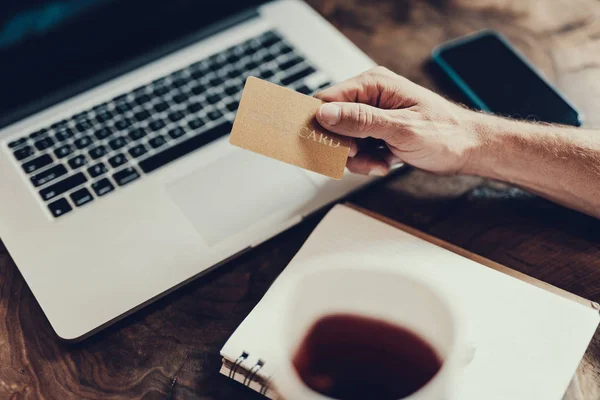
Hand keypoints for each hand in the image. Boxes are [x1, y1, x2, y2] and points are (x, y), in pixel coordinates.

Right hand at [315, 67, 481, 175]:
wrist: (469, 149)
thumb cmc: (446, 133)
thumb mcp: (401, 128)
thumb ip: (361, 121)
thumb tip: (325, 114)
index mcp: (374, 84)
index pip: (327, 99)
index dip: (322, 124)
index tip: (329, 146)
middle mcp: (370, 96)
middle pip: (331, 122)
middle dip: (343, 146)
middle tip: (362, 156)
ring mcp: (373, 115)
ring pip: (342, 140)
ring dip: (357, 158)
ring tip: (380, 163)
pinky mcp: (377, 131)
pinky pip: (356, 149)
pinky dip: (366, 161)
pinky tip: (385, 163)